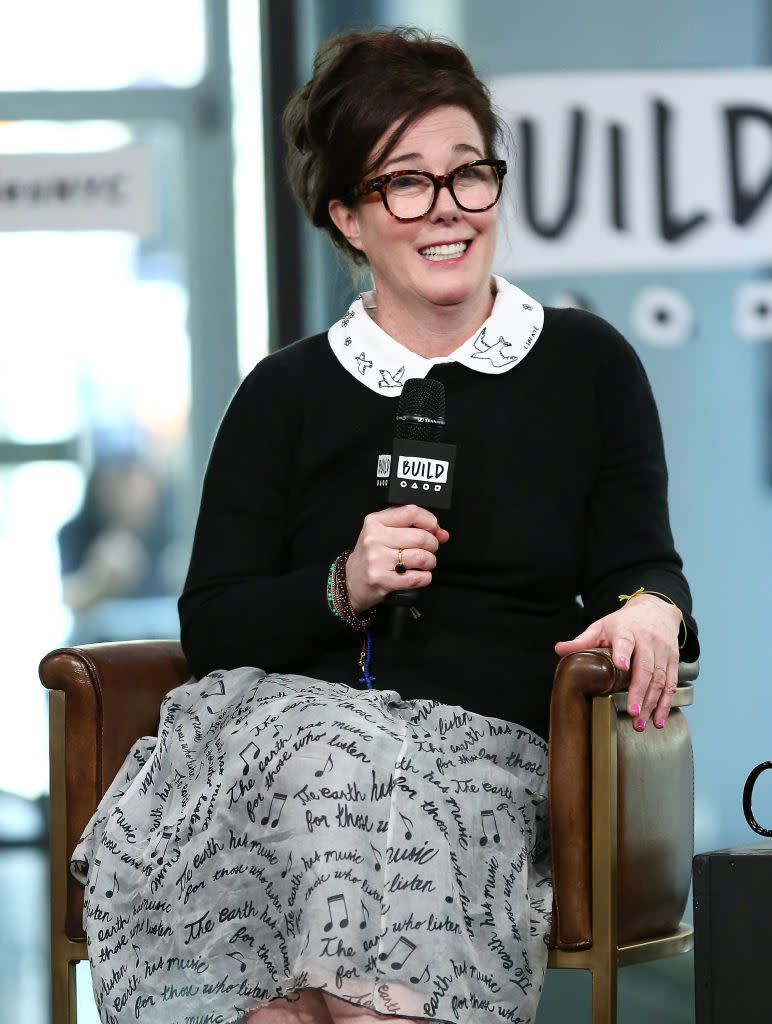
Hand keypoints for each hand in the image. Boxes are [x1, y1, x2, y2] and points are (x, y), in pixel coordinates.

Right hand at [345, 504, 449, 613]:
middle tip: (429, 549)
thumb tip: (441, 533)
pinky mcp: (383, 580)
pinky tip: (419, 575)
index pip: (411, 512)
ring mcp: (378, 560)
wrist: (352, 581)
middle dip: (433, 544)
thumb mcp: (384, 533)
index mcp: (375, 522)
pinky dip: (425, 577)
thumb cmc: (371, 555)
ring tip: (424, 563)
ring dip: (430, 562)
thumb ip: (412, 527)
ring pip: (422, 557)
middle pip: (420, 537)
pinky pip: (418, 577)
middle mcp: (374, 539)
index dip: (429, 521)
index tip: (433, 528)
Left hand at [554, 593, 681, 729]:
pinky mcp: (674, 660)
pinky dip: (666, 703)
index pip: (625, 641)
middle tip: (631, 713)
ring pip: (660, 679)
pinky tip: (658, 719)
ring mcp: (663, 650)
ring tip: (640, 722)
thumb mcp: (601, 626)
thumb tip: (559, 649)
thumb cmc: (624, 622)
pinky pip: (672, 684)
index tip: (621, 666)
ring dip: (651, 703)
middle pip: (645, 668)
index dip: (623, 653)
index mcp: (627, 630)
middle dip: (638, 692)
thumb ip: (582, 640)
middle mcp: (648, 640)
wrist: (656, 609)